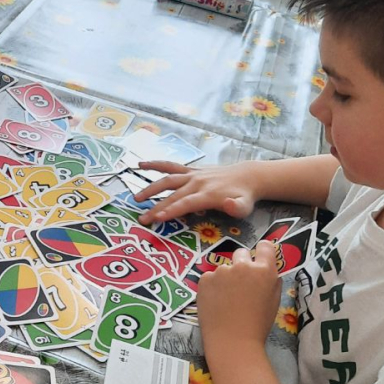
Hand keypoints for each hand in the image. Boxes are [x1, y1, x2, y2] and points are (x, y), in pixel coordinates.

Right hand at [137, 160, 259, 224]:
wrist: (247, 176)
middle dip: (156, 207)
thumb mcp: (245, 206)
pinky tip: (141, 165)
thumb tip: (228, 204)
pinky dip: (156, 165)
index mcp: (208, 194)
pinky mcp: (190, 170)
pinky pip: (171, 167)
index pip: (186, 203)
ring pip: (168, 180)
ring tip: (136, 197)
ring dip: (151, 188)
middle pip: (173, 195)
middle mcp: (197, 183)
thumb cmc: (244, 196)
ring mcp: (192, 175)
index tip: (157, 218)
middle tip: (142, 218)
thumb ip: (236, 207)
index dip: (171, 210)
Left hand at [197, 240, 281, 350]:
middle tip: (241, 285)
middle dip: (242, 264)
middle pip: (242, 253)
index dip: (263, 251)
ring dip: (226, 277)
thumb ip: (272, 281)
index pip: (265, 246)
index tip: (259, 258)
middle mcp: (242, 266)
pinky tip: (215, 302)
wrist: (232, 341)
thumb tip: (268, 270)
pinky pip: (210, 277)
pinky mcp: (204, 278)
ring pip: (224, 268)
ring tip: (227, 299)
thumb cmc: (257, 325)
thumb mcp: (274, 302)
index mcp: (264, 271)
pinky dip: (213, 286)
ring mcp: (221, 271)